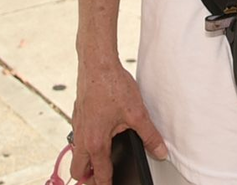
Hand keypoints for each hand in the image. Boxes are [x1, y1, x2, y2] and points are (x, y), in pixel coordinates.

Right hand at [70, 60, 166, 183]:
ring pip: (76, 154)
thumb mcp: (137, 113)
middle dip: (88, 177)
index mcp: (95, 143)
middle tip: (103, 177)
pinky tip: (100, 132)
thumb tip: (160, 152)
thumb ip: (149, 136)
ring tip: (101, 158)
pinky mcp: (77, 114)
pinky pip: (78, 137)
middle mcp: (82, 138)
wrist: (97, 64)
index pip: (99, 175)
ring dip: (86, 160)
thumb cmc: (113, 86)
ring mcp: (77, 126)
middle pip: (78, 171)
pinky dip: (85, 142)